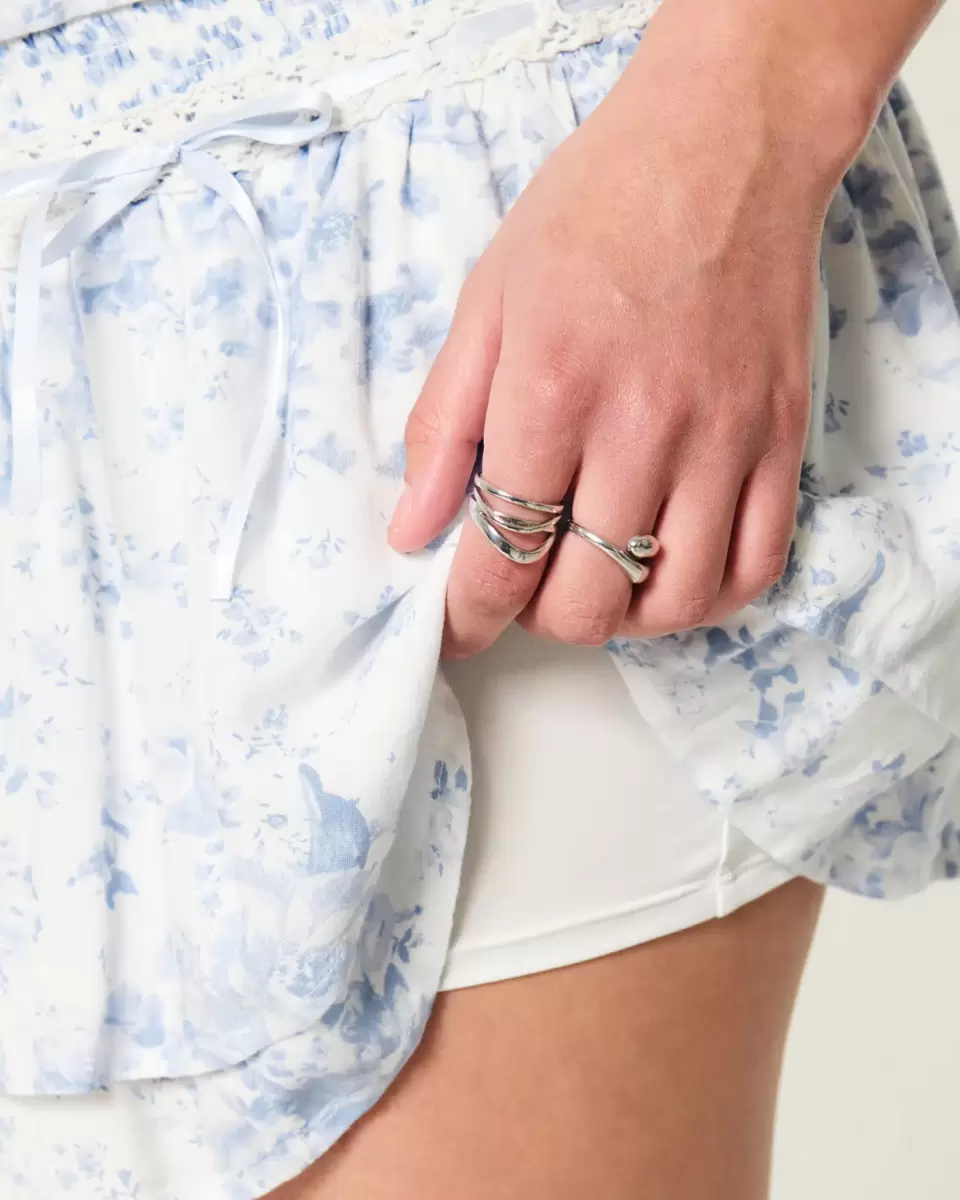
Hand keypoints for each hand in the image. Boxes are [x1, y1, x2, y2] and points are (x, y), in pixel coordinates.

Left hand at [387, 0, 871, 658]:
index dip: (469, 615)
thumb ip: (444, 425)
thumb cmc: (592, 215)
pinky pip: (756, 564)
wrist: (721, 147)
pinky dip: (708, 599)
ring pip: (676, 600)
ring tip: (598, 581)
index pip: (502, 556)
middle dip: (540, 615)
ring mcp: (722, 440)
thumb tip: (412, 530)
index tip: (458, 626)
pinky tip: (671, 575)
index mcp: (551, 394)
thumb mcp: (486, 303)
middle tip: (527, 581)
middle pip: (587, 598)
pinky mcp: (781, 438)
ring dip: (624, 618)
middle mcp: (641, 431)